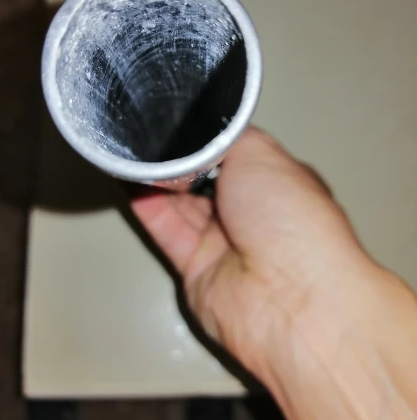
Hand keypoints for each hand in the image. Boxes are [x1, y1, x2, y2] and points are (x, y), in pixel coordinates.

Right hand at [130, 127, 372, 381]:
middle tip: (154, 138)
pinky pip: (167, 230)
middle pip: (204, 178)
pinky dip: (147, 206)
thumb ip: (225, 139)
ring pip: (182, 203)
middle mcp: (252, 213)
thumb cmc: (289, 216)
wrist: (286, 295)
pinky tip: (129, 180)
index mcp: (276, 182)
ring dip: (160, 179)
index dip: (207, 142)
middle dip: (181, 160)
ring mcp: (225, 242)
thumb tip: (199, 140)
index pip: (234, 154)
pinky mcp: (197, 267)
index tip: (179, 124)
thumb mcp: (261, 153)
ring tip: (133, 151)